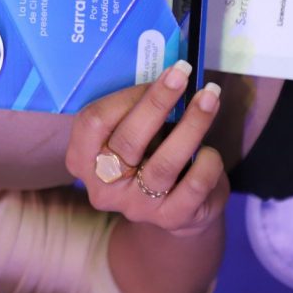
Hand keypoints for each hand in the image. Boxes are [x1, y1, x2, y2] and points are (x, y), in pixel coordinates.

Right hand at [65, 61, 229, 236]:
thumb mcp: (127, 134)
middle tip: (183, 73)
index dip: (126, 97)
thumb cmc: (146, 155)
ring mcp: (136, 206)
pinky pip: (194, 185)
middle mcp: (103, 186)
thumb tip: (164, 77)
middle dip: (158, 102)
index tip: (153, 75)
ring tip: (210, 98)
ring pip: (165, 162)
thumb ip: (133, 112)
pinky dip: (207, 162)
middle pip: (128, 140)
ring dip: (192, 124)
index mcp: (81, 159)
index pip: (94, 122)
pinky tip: (210, 151)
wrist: (171, 208)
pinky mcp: (171, 219)